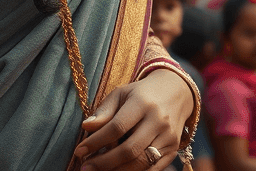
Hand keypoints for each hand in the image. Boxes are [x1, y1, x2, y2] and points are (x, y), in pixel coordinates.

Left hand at [74, 68, 193, 170]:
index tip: (79, 151)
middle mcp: (158, 120)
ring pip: (141, 163)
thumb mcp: (122, 93)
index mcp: (143, 103)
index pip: (117, 127)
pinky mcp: (173, 149)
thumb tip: (86, 127)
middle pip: (129, 149)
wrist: (176, 92)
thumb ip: (104, 110)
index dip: (96, 142)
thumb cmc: (142, 94)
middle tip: (85, 168)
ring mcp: (168, 137)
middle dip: (104, 163)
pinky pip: (152, 169)